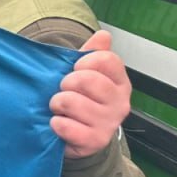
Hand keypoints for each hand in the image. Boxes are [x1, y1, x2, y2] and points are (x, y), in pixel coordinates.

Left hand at [50, 29, 130, 158]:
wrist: (78, 136)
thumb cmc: (81, 100)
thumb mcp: (84, 73)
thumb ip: (92, 53)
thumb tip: (103, 35)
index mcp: (119, 82)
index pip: (106, 59)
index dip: (83, 62)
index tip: (75, 69)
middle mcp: (120, 102)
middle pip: (87, 79)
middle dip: (66, 83)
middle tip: (63, 91)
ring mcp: (109, 123)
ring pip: (73, 102)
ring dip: (57, 104)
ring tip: (59, 108)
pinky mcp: (95, 141)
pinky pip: (66, 126)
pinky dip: (56, 124)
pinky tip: (59, 123)